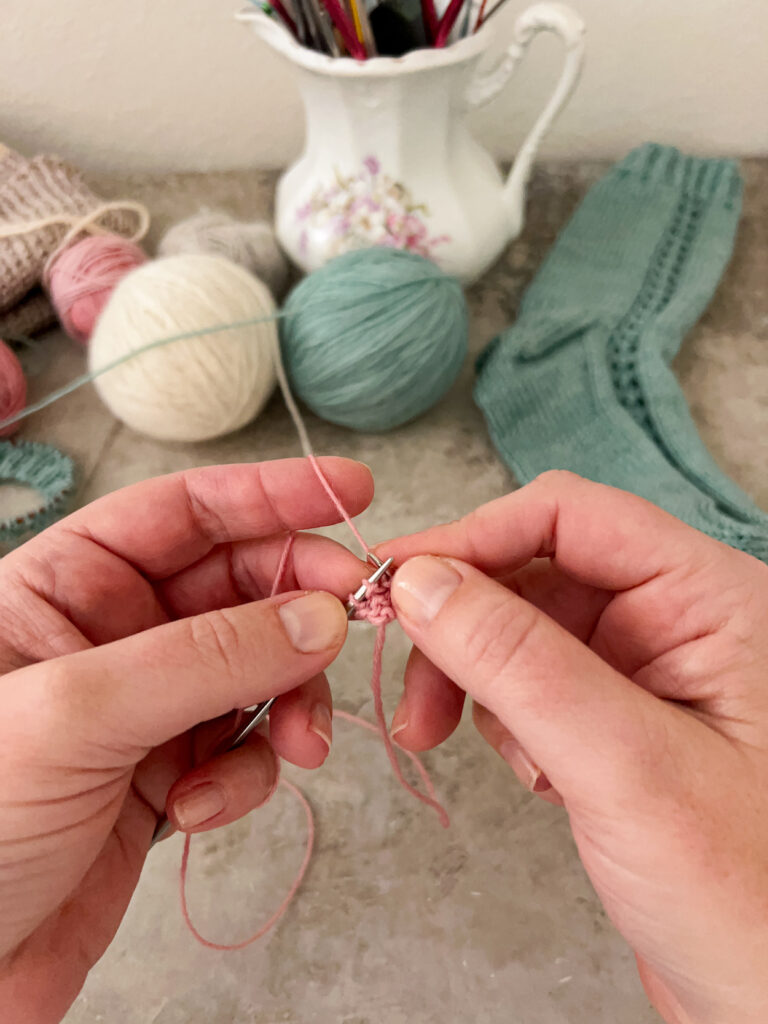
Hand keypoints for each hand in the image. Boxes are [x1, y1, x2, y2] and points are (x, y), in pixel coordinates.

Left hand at [0, 457, 372, 1023]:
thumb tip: (319, 617)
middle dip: (300, 604)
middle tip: (355, 621)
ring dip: (288, 700)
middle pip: (237, 586)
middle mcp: (109, 636)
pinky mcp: (165, 774)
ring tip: (298, 743)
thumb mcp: (77, 715)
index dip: (269, 494)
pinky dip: (246, 773)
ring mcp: (142, 705)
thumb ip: (205, 657)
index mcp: (62, 586)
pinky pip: (241, 747)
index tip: (350, 491)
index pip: (182, 511)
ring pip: (256, 669)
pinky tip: (201, 807)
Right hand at [381, 471, 767, 1023]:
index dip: (474, 536)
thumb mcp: (625, 766)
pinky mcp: (616, 723)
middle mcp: (678, 620)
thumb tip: (421, 581)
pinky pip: (530, 684)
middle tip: (409, 686)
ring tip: (448, 737)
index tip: (393, 580)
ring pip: (520, 628)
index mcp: (711, 597)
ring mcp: (645, 673)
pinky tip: (530, 774)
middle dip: (461, 623)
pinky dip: (501, 718)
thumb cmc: (753, 902)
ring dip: (471, 676)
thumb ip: (519, 663)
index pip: (570, 516)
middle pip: (534, 568)